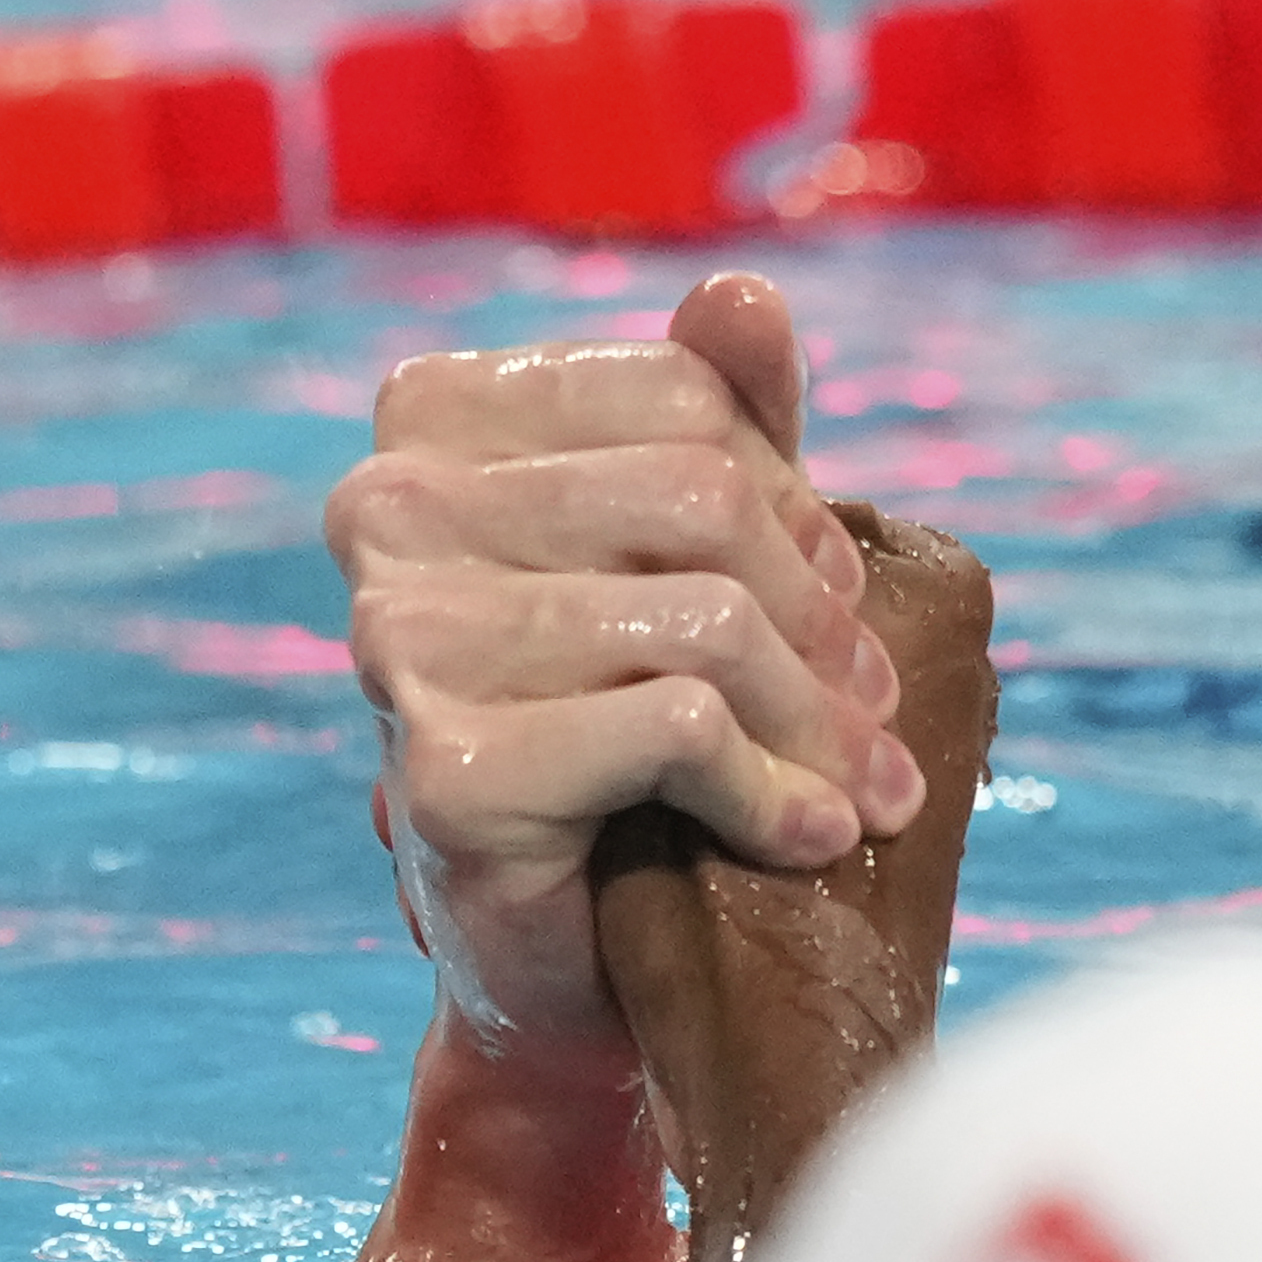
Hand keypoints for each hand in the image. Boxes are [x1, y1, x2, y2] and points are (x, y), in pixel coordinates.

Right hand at [326, 271, 919, 1072]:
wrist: (574, 969)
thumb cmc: (639, 744)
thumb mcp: (697, 563)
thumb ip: (722, 421)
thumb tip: (741, 292)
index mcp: (433, 422)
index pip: (685, 401)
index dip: (796, 509)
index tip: (841, 606)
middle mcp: (385, 510)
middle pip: (704, 500)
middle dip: (826, 627)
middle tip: (875, 724)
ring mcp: (395, 636)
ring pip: (709, 619)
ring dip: (821, 730)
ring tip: (863, 795)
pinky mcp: (442, 767)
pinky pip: (683, 728)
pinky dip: (777, 796)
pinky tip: (804, 842)